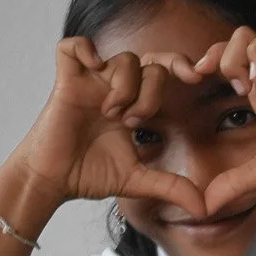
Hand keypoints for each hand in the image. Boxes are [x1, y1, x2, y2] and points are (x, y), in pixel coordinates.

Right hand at [0, 38, 207, 224]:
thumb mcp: (138, 181)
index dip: (182, 67)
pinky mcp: (66, 82)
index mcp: (135, 104)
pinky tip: (92, 71)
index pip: (164, 71)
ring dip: (126, 86)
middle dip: (153, 89)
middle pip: (151, 62)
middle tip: (138, 119)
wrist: (52, 181)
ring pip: (123, 58)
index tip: (196, 79)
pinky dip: (83, 49)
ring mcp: (92, 83)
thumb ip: (171, 187)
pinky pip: (72, 46)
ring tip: (114, 115)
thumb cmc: (88, 175)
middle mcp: (115, 89)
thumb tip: (204, 209)